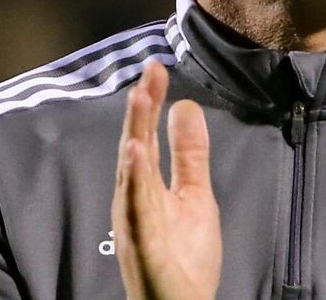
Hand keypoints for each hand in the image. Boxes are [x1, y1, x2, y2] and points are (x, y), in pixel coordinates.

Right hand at [112, 59, 221, 299]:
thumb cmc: (181, 258)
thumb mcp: (193, 196)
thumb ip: (189, 155)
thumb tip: (185, 106)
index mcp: (145, 186)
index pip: (146, 135)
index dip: (150, 101)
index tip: (157, 66)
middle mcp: (133, 200)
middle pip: (136, 146)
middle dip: (141, 109)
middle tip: (149, 71)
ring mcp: (134, 222)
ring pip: (132, 172)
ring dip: (134, 134)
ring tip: (140, 98)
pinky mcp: (142, 246)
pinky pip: (135, 211)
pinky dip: (133, 182)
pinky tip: (135, 154)